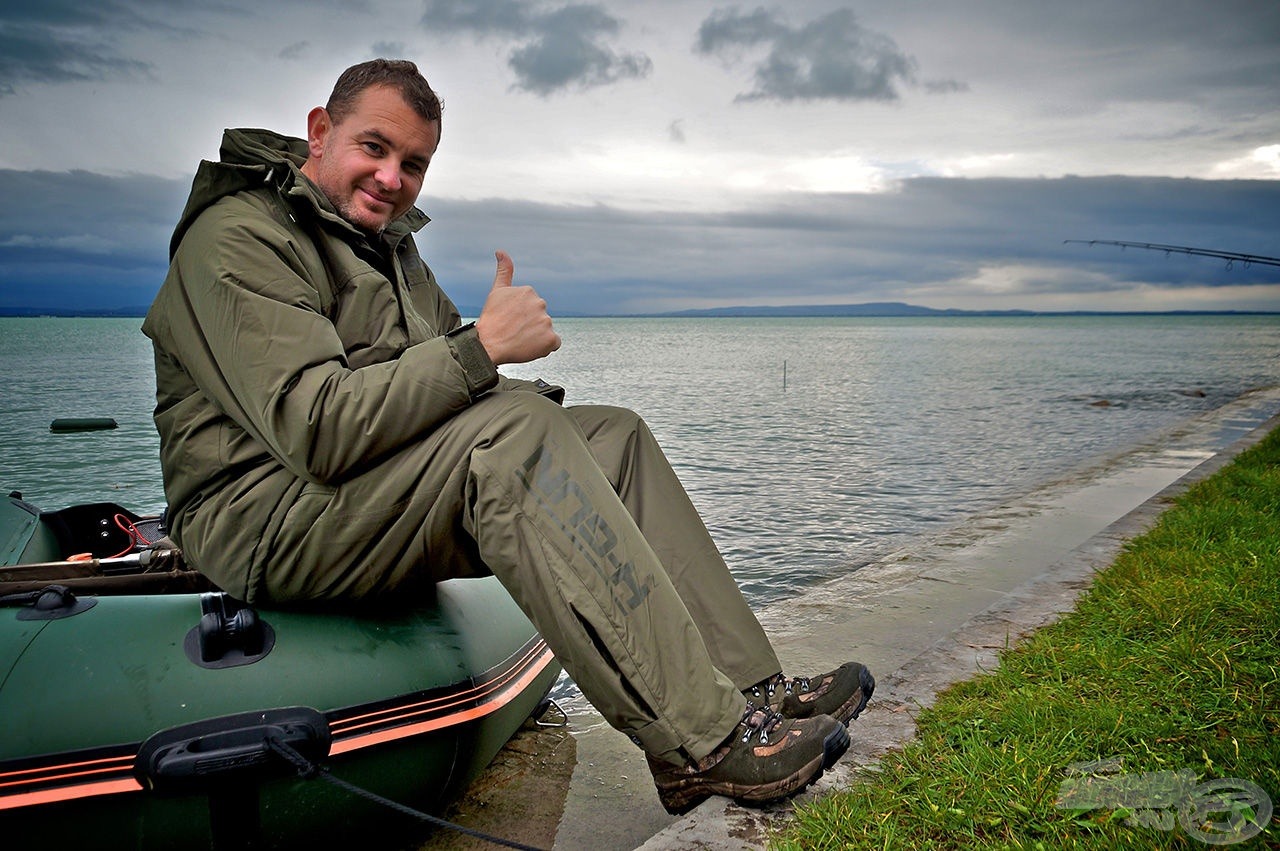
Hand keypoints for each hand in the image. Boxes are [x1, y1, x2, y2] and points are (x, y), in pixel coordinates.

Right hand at [475, 250, 561, 365]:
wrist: (488, 344)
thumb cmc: (491, 319)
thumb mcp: (496, 292)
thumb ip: (504, 271)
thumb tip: (501, 251)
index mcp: (529, 291)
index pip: (531, 306)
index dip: (520, 315)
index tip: (509, 320)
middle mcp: (540, 303)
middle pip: (539, 317)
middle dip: (529, 325)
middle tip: (513, 330)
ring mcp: (546, 321)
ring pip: (545, 330)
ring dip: (536, 336)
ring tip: (519, 339)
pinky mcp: (551, 339)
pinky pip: (553, 343)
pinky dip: (545, 346)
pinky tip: (530, 346)